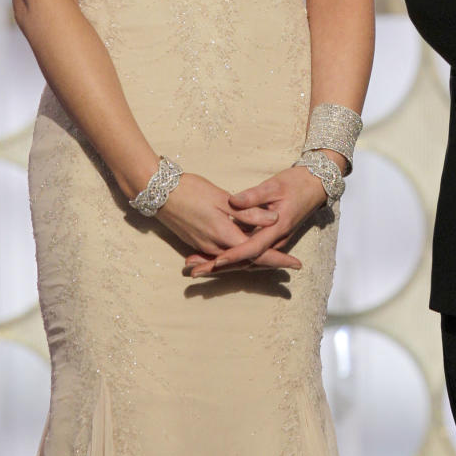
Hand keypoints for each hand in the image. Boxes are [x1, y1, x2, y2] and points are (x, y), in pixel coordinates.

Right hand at [153, 171, 288, 263]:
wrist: (159, 192)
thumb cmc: (191, 190)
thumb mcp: (222, 198)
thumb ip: (248, 212)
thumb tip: (274, 220)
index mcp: (225, 235)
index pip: (258, 253)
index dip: (279, 259)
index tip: (297, 264)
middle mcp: (215, 247)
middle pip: (248, 262)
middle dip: (271, 263)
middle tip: (291, 264)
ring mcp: (204, 246)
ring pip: (235, 261)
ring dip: (254, 262)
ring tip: (274, 261)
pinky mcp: (197, 243)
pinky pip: (221, 256)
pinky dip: (235, 259)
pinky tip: (243, 256)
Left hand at [185, 165, 324, 276]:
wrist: (316, 185)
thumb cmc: (296, 183)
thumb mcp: (274, 185)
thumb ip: (253, 196)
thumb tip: (233, 201)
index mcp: (277, 228)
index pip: (252, 248)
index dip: (234, 255)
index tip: (216, 260)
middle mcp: (275, 239)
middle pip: (245, 260)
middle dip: (219, 267)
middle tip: (193, 271)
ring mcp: (273, 240)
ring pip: (246, 259)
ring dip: (222, 264)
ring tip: (195, 267)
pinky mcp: (269, 238)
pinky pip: (249, 252)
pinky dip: (231, 256)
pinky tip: (212, 256)